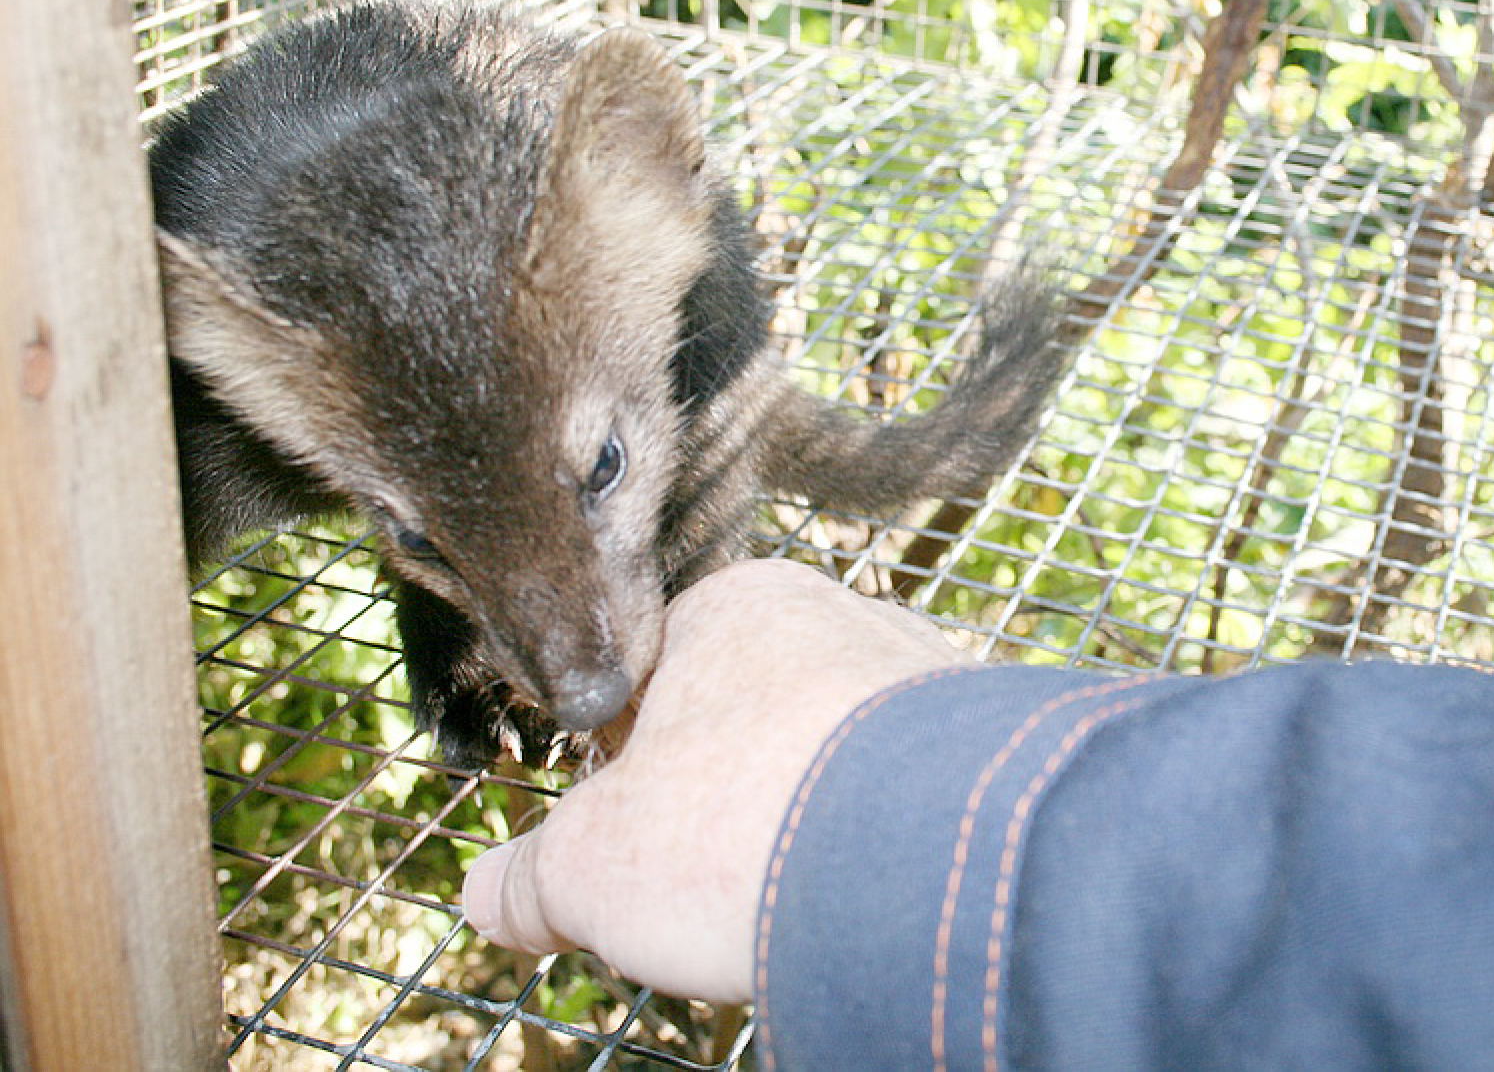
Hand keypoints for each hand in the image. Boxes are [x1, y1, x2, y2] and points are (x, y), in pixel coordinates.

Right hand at [461, 558, 970, 1000]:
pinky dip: (887, 841)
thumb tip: (488, 897)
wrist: (928, 860)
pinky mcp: (993, 741)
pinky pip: (915, 792)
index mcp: (729, 608)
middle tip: (715, 879)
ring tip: (797, 892)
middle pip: (752, 718)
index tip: (625, 837)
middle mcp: (838, 615)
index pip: (652, 679)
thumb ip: (529, 877)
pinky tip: (868, 892)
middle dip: (726, 799)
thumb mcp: (588, 868)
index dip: (624, 768)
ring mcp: (925, 674)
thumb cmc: (739, 829)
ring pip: (837, 754)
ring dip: (810, 818)